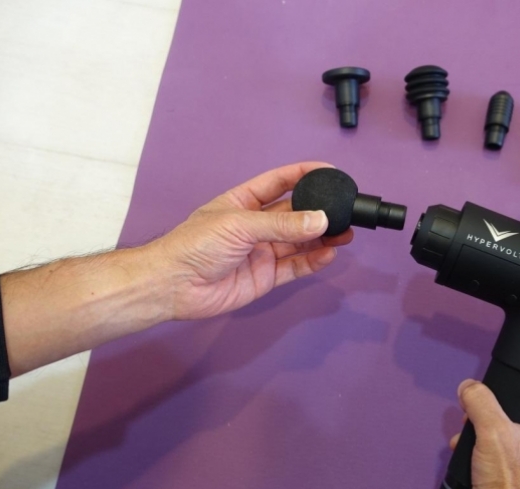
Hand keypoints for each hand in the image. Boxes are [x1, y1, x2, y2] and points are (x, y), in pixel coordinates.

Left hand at [147, 162, 352, 319]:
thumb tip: (319, 220)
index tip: (329, 172)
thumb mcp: (240, 225)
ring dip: (322, 237)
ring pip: (299, 242)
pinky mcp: (266, 276)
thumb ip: (282, 224)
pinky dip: (313, 261)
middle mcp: (255, 225)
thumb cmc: (194, 246)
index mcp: (243, 202)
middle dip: (319, 212)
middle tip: (344, 211)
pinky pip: (295, 266)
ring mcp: (262, 252)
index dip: (304, 175)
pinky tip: (328, 254)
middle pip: (294, 214)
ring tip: (345, 233)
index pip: (280, 182)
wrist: (174, 285)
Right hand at [451, 381, 519, 488]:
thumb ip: (480, 402)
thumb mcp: (491, 432)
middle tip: (480, 418)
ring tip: (471, 441)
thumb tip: (469, 387)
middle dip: (498, 417)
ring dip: (492, 439)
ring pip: (519, 441)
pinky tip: (476, 462)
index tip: (507, 386)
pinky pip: (516, 464)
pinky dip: (496, 459)